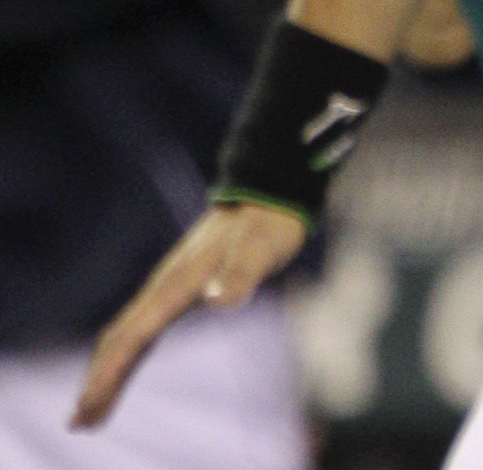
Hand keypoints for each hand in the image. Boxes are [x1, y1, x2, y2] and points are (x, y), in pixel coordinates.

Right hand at [73, 200, 308, 426]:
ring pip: (127, 336)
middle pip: (120, 340)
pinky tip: (124, 371)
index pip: (132, 335)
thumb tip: (218, 299)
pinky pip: (142, 330)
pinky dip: (127, 355)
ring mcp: (168, 288)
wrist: (268, 195)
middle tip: (79, 422)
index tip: (89, 405)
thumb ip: (241, 275)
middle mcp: (163, 287)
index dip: (110, 371)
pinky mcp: (179, 290)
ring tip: (91, 412)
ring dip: (108, 373)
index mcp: (176, 284)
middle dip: (99, 380)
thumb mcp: (261, 250)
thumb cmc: (267, 225)